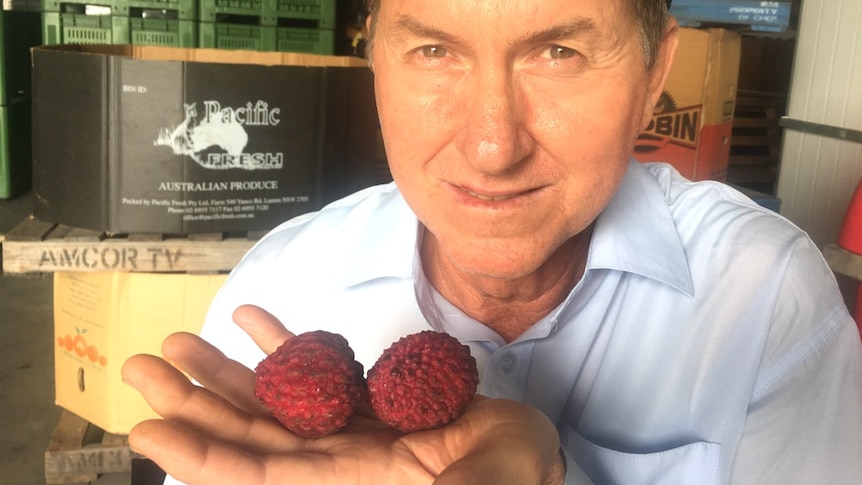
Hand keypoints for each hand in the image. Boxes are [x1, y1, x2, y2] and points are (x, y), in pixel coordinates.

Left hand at [122, 305, 565, 484]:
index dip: (204, 454)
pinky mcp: (368, 405)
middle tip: (144, 370)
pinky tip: (252, 321)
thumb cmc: (514, 479)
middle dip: (194, 403)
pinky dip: (286, 345)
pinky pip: (318, 372)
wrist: (528, 459)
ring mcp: (348, 433)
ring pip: (273, 401)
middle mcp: (335, 464)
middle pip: (249, 434)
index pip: (261, 474)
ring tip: (179, 344)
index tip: (152, 429)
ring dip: (224, 373)